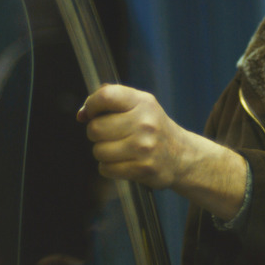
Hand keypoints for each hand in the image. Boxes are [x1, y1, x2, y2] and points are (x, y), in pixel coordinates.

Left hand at [77, 84, 246, 218]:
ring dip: (104, 153)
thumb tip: (82, 114)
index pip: (106, 96)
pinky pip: (106, 169)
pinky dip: (110, 168)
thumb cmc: (152, 128)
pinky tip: (125, 162)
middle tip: (112, 135)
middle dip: (97, 134)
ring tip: (121, 150)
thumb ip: (110, 101)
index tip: (92, 113)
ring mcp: (144, 146)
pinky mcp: (142, 168)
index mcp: (143, 102)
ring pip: (99, 151)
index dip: (92, 105)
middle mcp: (145, 122)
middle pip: (95, 128)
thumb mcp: (139, 105)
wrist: (182, 155)